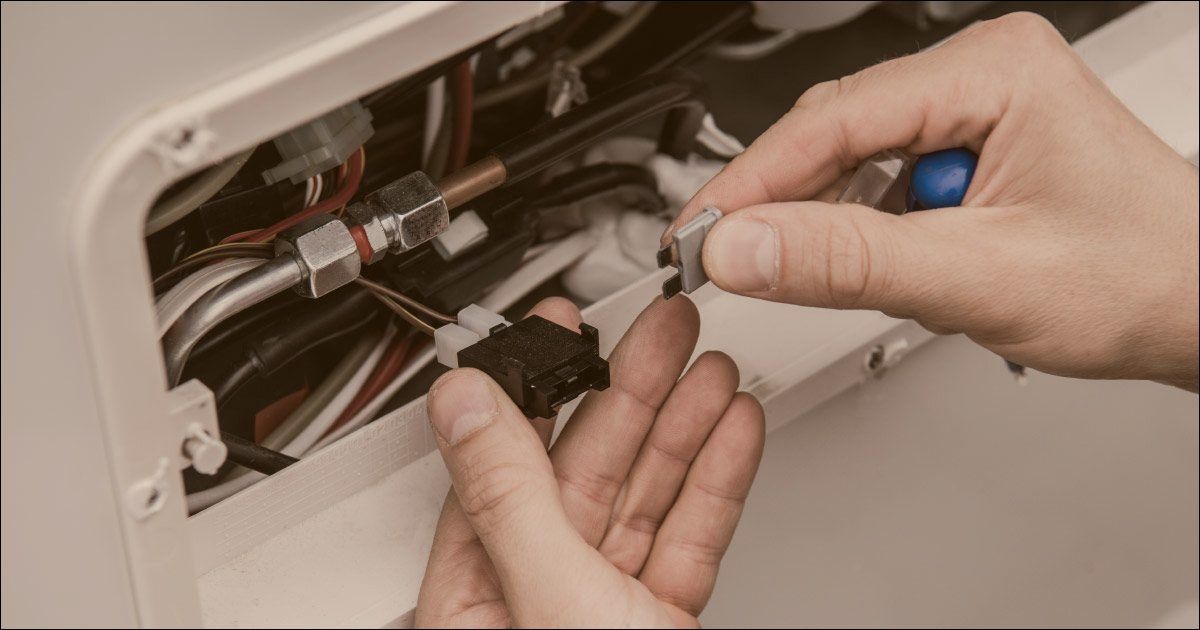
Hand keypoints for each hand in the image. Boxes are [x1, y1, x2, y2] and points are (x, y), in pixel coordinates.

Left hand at [416, 296, 764, 627]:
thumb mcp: (549, 595)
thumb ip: (509, 497)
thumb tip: (461, 403)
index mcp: (477, 599)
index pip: (498, 467)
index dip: (535, 385)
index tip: (560, 325)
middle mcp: (536, 596)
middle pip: (585, 468)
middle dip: (635, 388)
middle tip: (667, 326)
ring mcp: (604, 606)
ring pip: (644, 494)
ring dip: (685, 423)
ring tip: (713, 366)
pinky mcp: (661, 618)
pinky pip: (690, 535)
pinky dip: (715, 482)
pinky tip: (731, 432)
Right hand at [669, 12, 1197, 390]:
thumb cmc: (1140, 278)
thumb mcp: (977, 277)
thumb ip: (848, 263)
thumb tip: (744, 248)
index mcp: (993, 71)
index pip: (832, 120)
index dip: (753, 183)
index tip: (698, 235)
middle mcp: (981, 74)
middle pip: (832, 132)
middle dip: (777, 202)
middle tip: (720, 259)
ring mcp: (975, 109)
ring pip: (851, 160)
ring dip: (822, 220)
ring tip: (804, 273)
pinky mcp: (968, 148)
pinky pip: (881, 179)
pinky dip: (858, 227)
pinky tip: (864, 261)